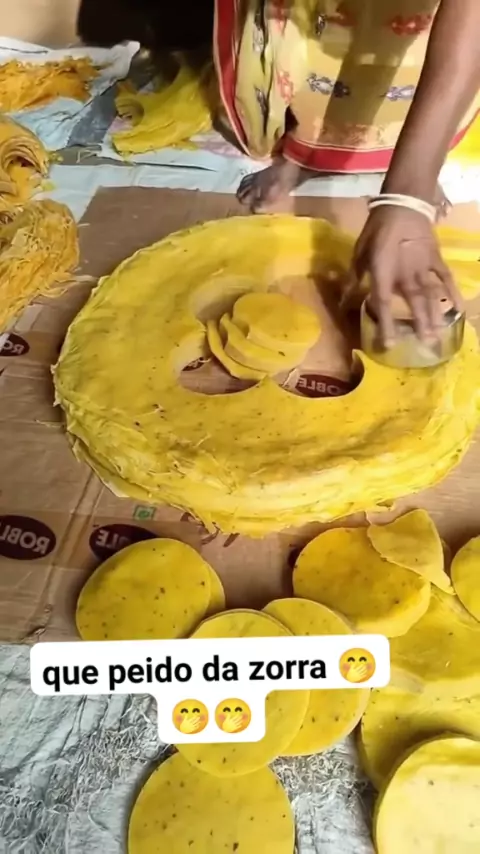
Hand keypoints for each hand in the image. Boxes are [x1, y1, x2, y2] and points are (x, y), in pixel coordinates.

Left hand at [350, 206, 461, 347]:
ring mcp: (423, 267)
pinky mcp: (436, 259)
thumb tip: (343, 301)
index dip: (386, 324)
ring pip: (431, 294)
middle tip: (426, 345)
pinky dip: (453, 293)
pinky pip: (446, 278)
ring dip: (435, 315)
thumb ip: (354, 278)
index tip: (389, 344)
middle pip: (414, 302)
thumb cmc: (377, 230)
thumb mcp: (359, 253)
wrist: (403, 205)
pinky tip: (458, 309)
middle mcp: (405, 273)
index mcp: (383, 271)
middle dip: (419, 324)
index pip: (383, 302)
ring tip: (439, 335)